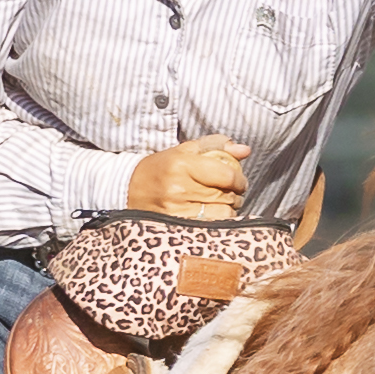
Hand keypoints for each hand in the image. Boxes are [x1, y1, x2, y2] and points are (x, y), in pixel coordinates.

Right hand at [127, 137, 247, 218]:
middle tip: (229, 192)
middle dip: (235, 195)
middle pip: (226, 196)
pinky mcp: (175, 225)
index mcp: (183, 164)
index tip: (238, 181)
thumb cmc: (161, 167)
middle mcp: (179, 188)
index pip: (227, 175)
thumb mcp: (186, 150)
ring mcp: (177, 210)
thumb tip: (245, 150)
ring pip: (222, 214)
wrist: (129, 188)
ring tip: (220, 203)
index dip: (239, 179)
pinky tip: (211, 215)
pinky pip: (210, 227)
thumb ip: (217, 146)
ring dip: (227, 210)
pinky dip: (216, 222)